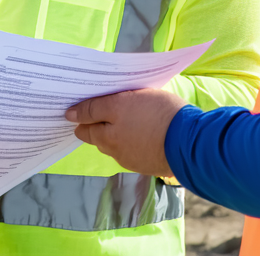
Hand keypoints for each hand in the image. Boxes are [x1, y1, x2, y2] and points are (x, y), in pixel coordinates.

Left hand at [65, 88, 186, 177]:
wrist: (189, 144)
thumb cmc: (170, 112)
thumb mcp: (146, 94)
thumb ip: (123, 98)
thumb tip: (105, 104)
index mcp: (116, 109)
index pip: (89, 110)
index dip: (78, 111)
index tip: (70, 113)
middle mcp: (113, 134)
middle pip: (90, 133)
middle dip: (87, 127)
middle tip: (88, 120)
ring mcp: (122, 153)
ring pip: (104, 145)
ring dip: (104, 138)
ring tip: (113, 129)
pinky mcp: (132, 165)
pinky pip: (119, 155)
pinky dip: (120, 148)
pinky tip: (131, 141)